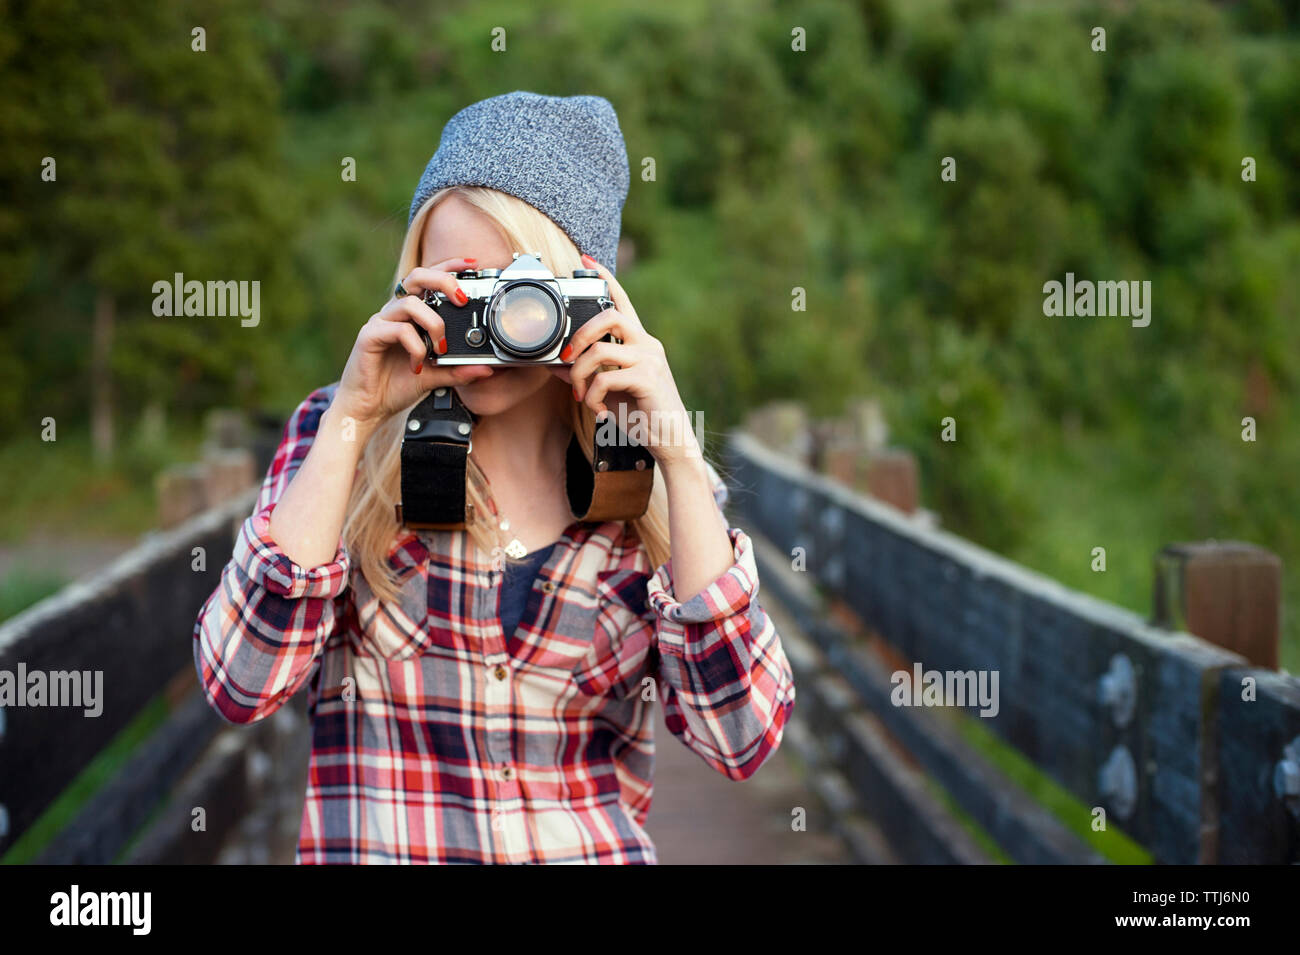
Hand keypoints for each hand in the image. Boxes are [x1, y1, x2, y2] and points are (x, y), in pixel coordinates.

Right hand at [333, 257, 493, 434]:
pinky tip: (418, 365)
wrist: (369, 407)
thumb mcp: (435, 377)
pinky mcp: (370, 336)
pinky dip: (415, 346)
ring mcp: (381, 322)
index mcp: (411, 315)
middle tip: (462, 299)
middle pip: (417, 276)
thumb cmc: (396, 385)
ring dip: (434, 324)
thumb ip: (458, 370)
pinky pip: (398, 329)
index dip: (448, 267)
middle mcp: (396, 312)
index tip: (472, 264)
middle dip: (443, 280)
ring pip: (410, 303)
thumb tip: (486, 369)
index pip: (429, 280)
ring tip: (440, 349)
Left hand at [552, 254, 699, 465]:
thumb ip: (587, 373)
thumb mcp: (610, 391)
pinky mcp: (648, 379)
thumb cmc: (642, 414)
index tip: (586, 261)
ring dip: (579, 374)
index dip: (605, 279)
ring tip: (579, 394)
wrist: (670, 440)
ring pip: (600, 350)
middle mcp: (648, 345)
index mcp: (641, 342)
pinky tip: (599, 411)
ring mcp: (650, 360)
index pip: (623, 301)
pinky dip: (593, 397)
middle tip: (566, 356)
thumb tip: (557, 366)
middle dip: (580, 333)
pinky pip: (605, 379)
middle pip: (609, 315)